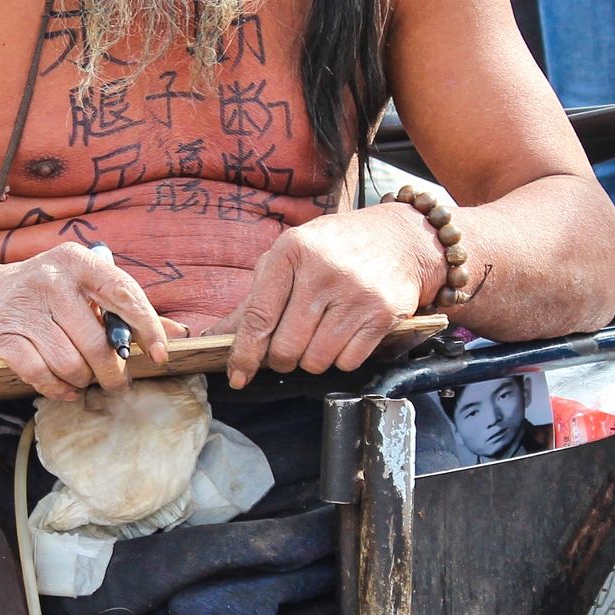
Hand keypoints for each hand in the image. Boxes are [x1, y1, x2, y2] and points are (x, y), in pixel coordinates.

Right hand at [0, 243, 182, 400]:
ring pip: (71, 364)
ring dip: (83, 381)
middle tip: (117, 382)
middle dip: (113, 372)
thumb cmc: (47, 296)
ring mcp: (24, 309)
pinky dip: (59, 389)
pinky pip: (42, 375)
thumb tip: (177, 333)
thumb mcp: (84, 289)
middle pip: (97, 343)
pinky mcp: (2, 338)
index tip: (159, 355)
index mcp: (77, 261)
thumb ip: (127, 309)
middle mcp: (50, 280)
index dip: (147, 328)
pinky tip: (65, 388)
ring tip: (85, 380)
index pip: (123, 294)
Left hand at [212, 206, 434, 388]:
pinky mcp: (382, 313)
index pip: (258, 317)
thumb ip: (254, 299)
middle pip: (286, 347)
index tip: (237, 376)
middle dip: (281, 359)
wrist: (400, 238)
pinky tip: (344, 335)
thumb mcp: (290, 258)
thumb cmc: (334, 250)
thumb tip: (213, 338)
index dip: (244, 353)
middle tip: (288, 348)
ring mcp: (355, 292)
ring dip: (312, 360)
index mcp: (291, 251)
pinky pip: (348, 362)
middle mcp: (323, 271)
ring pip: (316, 360)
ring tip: (320, 335)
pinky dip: (341, 359)